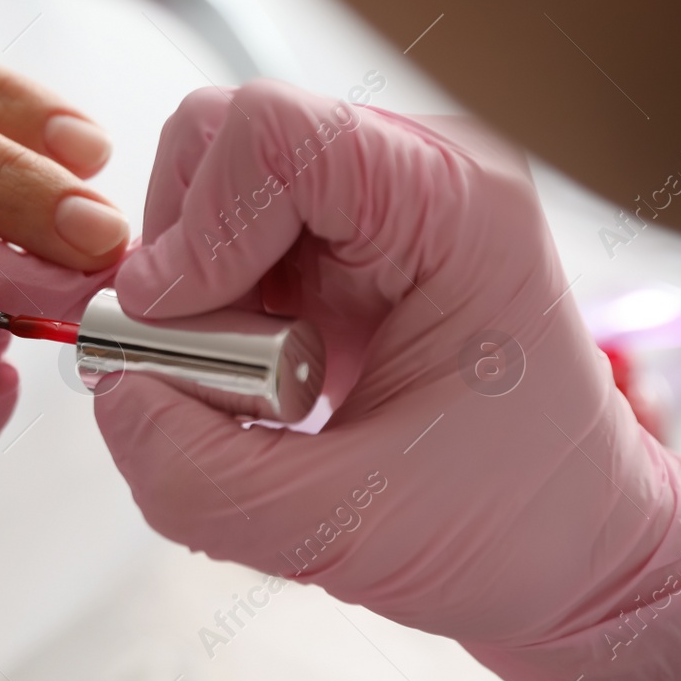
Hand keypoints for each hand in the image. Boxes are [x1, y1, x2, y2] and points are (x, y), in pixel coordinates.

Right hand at [97, 81, 680, 680]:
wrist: (564, 548)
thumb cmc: (509, 527)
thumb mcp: (344, 532)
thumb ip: (201, 474)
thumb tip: (116, 392)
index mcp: (455, 204)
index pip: (274, 132)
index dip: (202, 225)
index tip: (184, 329)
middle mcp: (413, 173)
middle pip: (222, 136)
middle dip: (179, 252)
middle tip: (205, 358)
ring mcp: (373, 197)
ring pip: (205, 177)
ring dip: (187, 282)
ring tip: (241, 374)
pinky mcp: (335, 235)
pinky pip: (218, 228)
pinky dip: (199, 300)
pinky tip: (250, 367)